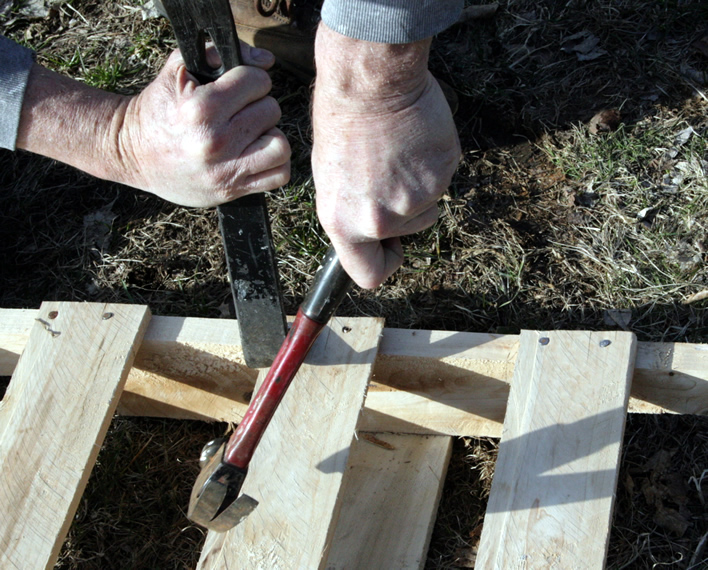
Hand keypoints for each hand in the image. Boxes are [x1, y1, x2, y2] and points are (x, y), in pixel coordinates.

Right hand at [17, 43, 290, 206]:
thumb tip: (265, 61)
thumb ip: (218, 53)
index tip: (237, 87)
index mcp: (203, 108)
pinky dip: (275, 164)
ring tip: (253, 133)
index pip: (258, 82)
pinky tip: (258, 154)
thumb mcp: (178, 70)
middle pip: (271, 110)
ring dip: (271, 135)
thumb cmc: (158, 108)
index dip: (250, 80)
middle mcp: (216, 141)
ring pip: (280, 145)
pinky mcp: (231, 190)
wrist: (130, 152)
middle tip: (240, 111)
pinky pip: (278, 176)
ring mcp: (225, 170)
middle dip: (258, 105)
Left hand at [312, 24, 459, 288]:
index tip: (391, 246)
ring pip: (428, 205)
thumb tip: (372, 230)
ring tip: (398, 153)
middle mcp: (381, 219)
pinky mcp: (443, 173)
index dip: (384, 262)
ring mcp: (416, 198)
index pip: (368, 275)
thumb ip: (352, 213)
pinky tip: (414, 141)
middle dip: (403, 210)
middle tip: (388, 171)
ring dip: (419, 186)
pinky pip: (443, 178)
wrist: (368, 81)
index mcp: (345, 224)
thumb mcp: (331, 180)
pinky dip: (433, 163)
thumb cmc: (341, 123)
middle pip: (409, 232)